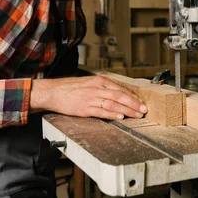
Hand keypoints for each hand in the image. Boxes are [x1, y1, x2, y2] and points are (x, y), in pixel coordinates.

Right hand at [30, 75, 147, 119]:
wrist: (54, 92)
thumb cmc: (71, 88)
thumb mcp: (89, 83)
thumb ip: (103, 88)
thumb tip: (119, 95)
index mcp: (99, 81)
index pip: (120, 88)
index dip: (133, 96)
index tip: (142, 102)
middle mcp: (97, 88)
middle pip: (120, 96)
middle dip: (134, 104)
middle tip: (144, 110)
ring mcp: (91, 98)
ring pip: (113, 103)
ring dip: (127, 110)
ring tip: (136, 115)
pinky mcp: (85, 108)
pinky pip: (102, 111)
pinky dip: (112, 114)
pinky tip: (120, 116)